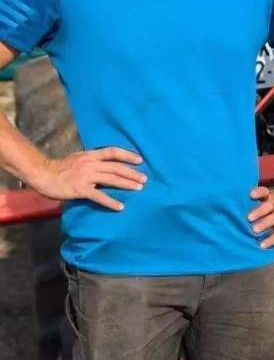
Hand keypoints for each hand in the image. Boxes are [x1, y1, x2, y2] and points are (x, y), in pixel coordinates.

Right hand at [30, 147, 144, 210]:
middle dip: (132, 173)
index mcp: (91, 155)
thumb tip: (106, 164)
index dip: (128, 155)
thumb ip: (93, 160)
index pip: (113, 152)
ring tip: (139, 188)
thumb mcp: (79, 158)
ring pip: (112, 179)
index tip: (140, 160)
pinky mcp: (81, 189)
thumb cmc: (60, 167)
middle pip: (116, 167)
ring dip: (127, 184)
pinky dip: (111, 202)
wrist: (43, 174)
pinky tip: (120, 207)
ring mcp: (86, 176)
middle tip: (145, 179)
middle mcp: (91, 164)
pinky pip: (99, 196)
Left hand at [248, 186, 273, 248]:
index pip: (264, 192)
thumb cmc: (268, 207)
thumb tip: (232, 209)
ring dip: (264, 224)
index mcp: (268, 197)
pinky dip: (271, 240)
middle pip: (268, 206)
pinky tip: (262, 245)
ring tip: (254, 230)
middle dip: (259, 212)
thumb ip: (250, 203)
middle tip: (249, 218)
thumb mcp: (264, 200)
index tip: (251, 195)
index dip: (258, 193)